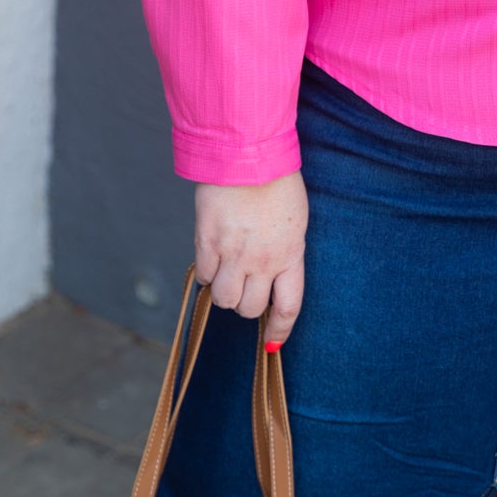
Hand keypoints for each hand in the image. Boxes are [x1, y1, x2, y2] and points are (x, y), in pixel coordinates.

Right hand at [194, 171, 307, 345]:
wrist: (248, 154)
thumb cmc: (277, 181)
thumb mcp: (294, 220)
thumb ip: (284, 250)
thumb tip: (270, 273)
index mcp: (291, 255)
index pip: (288, 307)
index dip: (280, 330)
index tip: (272, 342)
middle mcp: (263, 261)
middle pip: (249, 309)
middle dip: (246, 302)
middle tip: (244, 284)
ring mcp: (233, 253)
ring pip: (223, 299)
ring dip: (223, 290)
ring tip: (226, 270)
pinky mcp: (207, 241)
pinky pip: (203, 275)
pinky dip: (206, 271)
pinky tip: (212, 255)